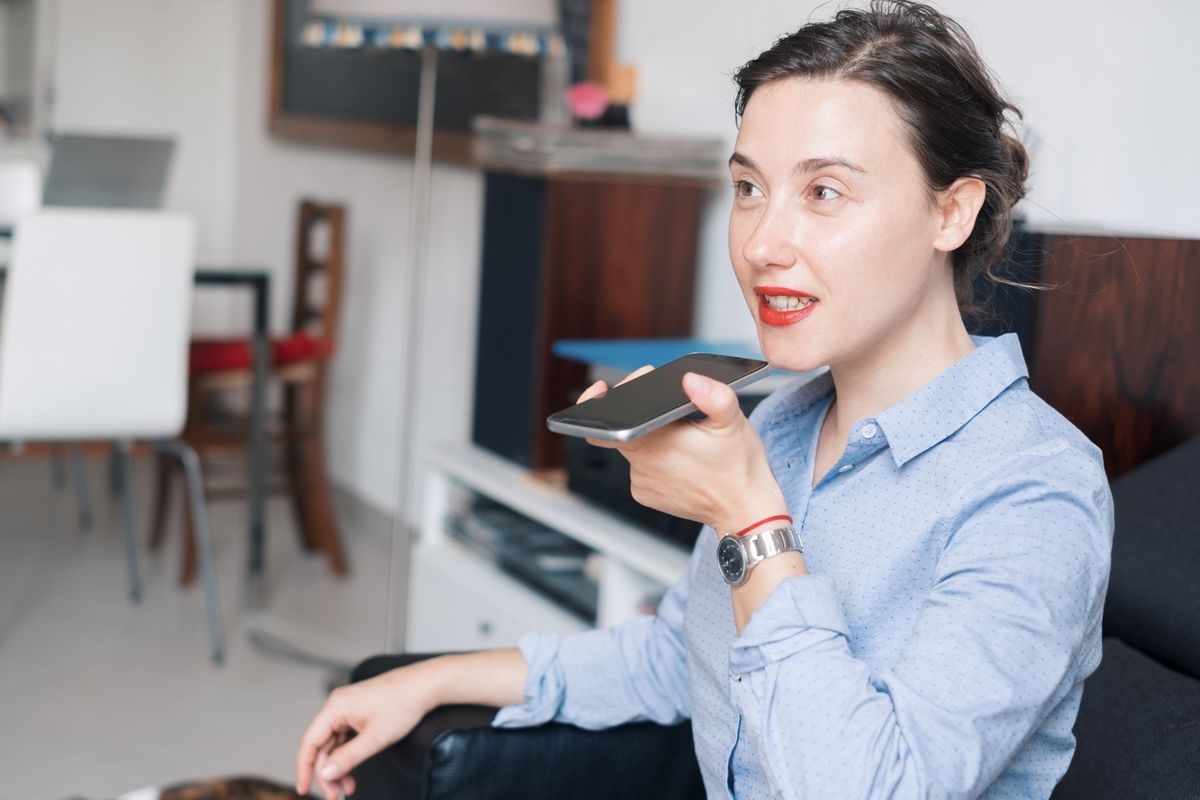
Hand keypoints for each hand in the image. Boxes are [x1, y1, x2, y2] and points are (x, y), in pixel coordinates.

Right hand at [295, 663, 440, 798]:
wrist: (425, 685)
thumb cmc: (403, 704)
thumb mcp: (375, 738)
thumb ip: (348, 758)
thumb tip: (325, 774)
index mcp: (336, 707)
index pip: (309, 742)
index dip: (304, 768)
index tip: (303, 789)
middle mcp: (338, 705)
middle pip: (322, 745)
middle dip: (327, 773)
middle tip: (335, 795)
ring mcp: (348, 708)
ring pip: (334, 744)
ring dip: (339, 767)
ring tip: (348, 788)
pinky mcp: (358, 711)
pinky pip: (345, 737)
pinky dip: (347, 755)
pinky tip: (353, 771)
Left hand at [577, 367, 785, 532]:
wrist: (745, 512)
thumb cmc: (739, 467)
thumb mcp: (733, 423)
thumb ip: (714, 396)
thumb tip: (690, 379)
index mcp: (655, 442)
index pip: (610, 417)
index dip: (603, 400)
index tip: (605, 387)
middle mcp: (642, 465)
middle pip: (622, 430)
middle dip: (638, 414)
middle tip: (666, 410)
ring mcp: (642, 483)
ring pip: (633, 448)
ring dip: (649, 438)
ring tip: (680, 437)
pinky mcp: (646, 495)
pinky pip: (641, 469)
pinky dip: (653, 459)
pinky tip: (677, 457)